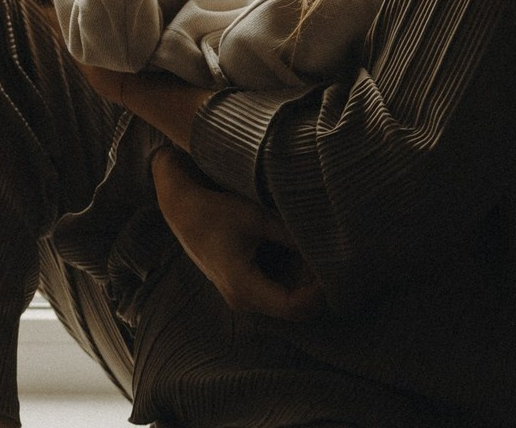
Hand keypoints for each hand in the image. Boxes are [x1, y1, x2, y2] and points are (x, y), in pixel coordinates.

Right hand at [152, 146, 323, 320]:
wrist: (180, 208)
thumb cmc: (215, 211)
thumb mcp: (256, 217)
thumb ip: (291, 234)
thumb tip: (328, 242)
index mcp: (244, 288)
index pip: (295, 308)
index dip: (319, 294)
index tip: (335, 272)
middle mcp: (242, 300)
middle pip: (291, 308)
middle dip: (314, 288)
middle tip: (330, 260)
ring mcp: (239, 296)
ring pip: (283, 300)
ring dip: (302, 282)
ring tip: (314, 254)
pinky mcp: (239, 286)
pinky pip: (272, 291)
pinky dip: (288, 277)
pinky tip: (296, 254)